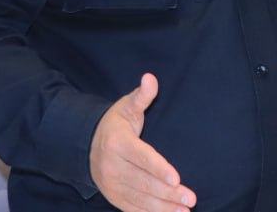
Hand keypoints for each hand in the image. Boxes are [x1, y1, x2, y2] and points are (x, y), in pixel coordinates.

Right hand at [89, 74, 195, 211]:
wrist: (86, 146)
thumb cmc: (115, 124)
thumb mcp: (126, 106)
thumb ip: (142, 96)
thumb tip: (150, 78)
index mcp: (117, 143)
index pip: (141, 158)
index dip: (159, 169)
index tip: (176, 178)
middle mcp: (112, 167)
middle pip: (142, 182)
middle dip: (167, 192)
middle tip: (190, 198)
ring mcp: (112, 185)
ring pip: (139, 198)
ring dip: (163, 207)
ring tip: (184, 210)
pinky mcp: (114, 197)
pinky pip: (132, 208)